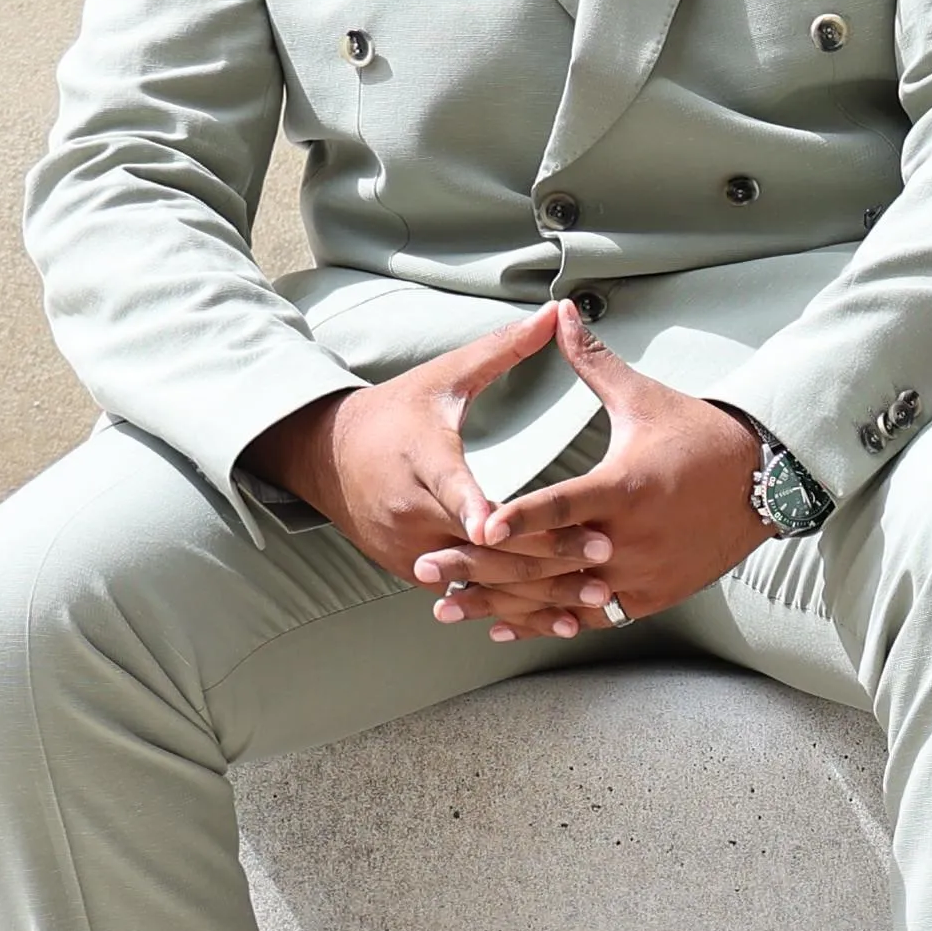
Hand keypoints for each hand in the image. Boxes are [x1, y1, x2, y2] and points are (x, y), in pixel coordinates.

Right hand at [250, 308, 575, 593]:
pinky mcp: (410, 571)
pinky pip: (466, 593)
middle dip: (544, 555)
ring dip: (537, 591)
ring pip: (479, 579)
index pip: (456, 488)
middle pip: (482, 545)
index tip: (513, 526)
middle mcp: (411, 513)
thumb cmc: (395, 411)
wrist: (325, 456)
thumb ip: (504, 350)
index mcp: (421, 461)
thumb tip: (558, 312)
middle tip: (605, 558)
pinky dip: (509, 606)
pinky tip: (557, 618)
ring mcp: (408, 549)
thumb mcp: (445, 377)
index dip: (485, 510)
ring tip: (596, 598)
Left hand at [427, 315, 768, 642]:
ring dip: (499, 605)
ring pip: (559, 598)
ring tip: (446, 607)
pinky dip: (544, 621)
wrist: (766, 483)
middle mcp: (632, 538)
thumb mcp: (645, 398)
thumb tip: (561, 311)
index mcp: (625, 487)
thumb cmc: (701, 435)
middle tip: (425, 569)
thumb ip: (592, 362)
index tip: (478, 523)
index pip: (562, 505)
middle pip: (545, 560)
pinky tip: (501, 625)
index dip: (519, 515)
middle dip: (480, 567)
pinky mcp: (652, 595)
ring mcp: (642, 573)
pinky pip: (589, 616)